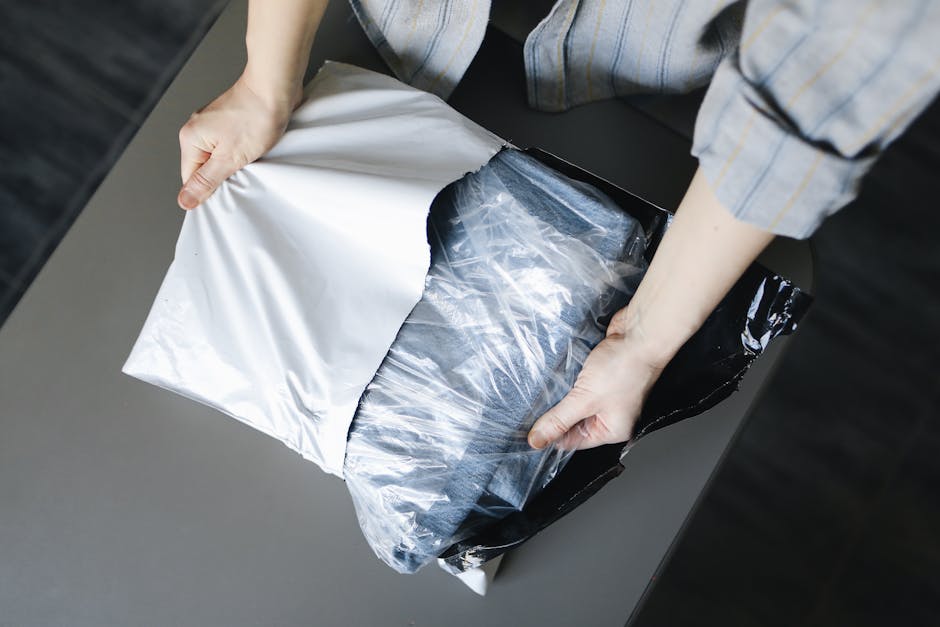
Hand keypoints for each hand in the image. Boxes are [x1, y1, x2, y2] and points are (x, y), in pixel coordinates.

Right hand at [177, 74, 301, 209]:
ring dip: (233, 164)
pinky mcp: (229, 121)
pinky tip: (253, 151)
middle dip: (221, 176)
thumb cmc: (256, 116)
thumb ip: (206, 181)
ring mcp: (213, 123)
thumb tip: (184, 200)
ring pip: (217, 157)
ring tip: (249, 161)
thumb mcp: (230, 158)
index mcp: (190, 138)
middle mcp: (197, 129)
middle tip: (241, 176)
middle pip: (203, 168)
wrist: (275, 87)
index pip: (190, 179)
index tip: (227, 193)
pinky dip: (240, 152)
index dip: (207, 191)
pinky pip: (229, 146)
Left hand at [527, 309, 667, 450]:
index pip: (573, 442)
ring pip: (572, 400)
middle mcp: (610, 413)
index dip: (551, 437)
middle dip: (554, 414)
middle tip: (531, 409)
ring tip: (542, 391)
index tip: (529, 431)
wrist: (640, 332)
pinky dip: (566, 379)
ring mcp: (605, 392)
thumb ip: (559, 420)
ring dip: (559, 394)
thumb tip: (538, 440)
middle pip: (572, 421)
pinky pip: (576, 382)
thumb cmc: (627, 367)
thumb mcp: (585, 399)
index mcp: (612, 429)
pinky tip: (555, 375)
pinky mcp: (599, 373)